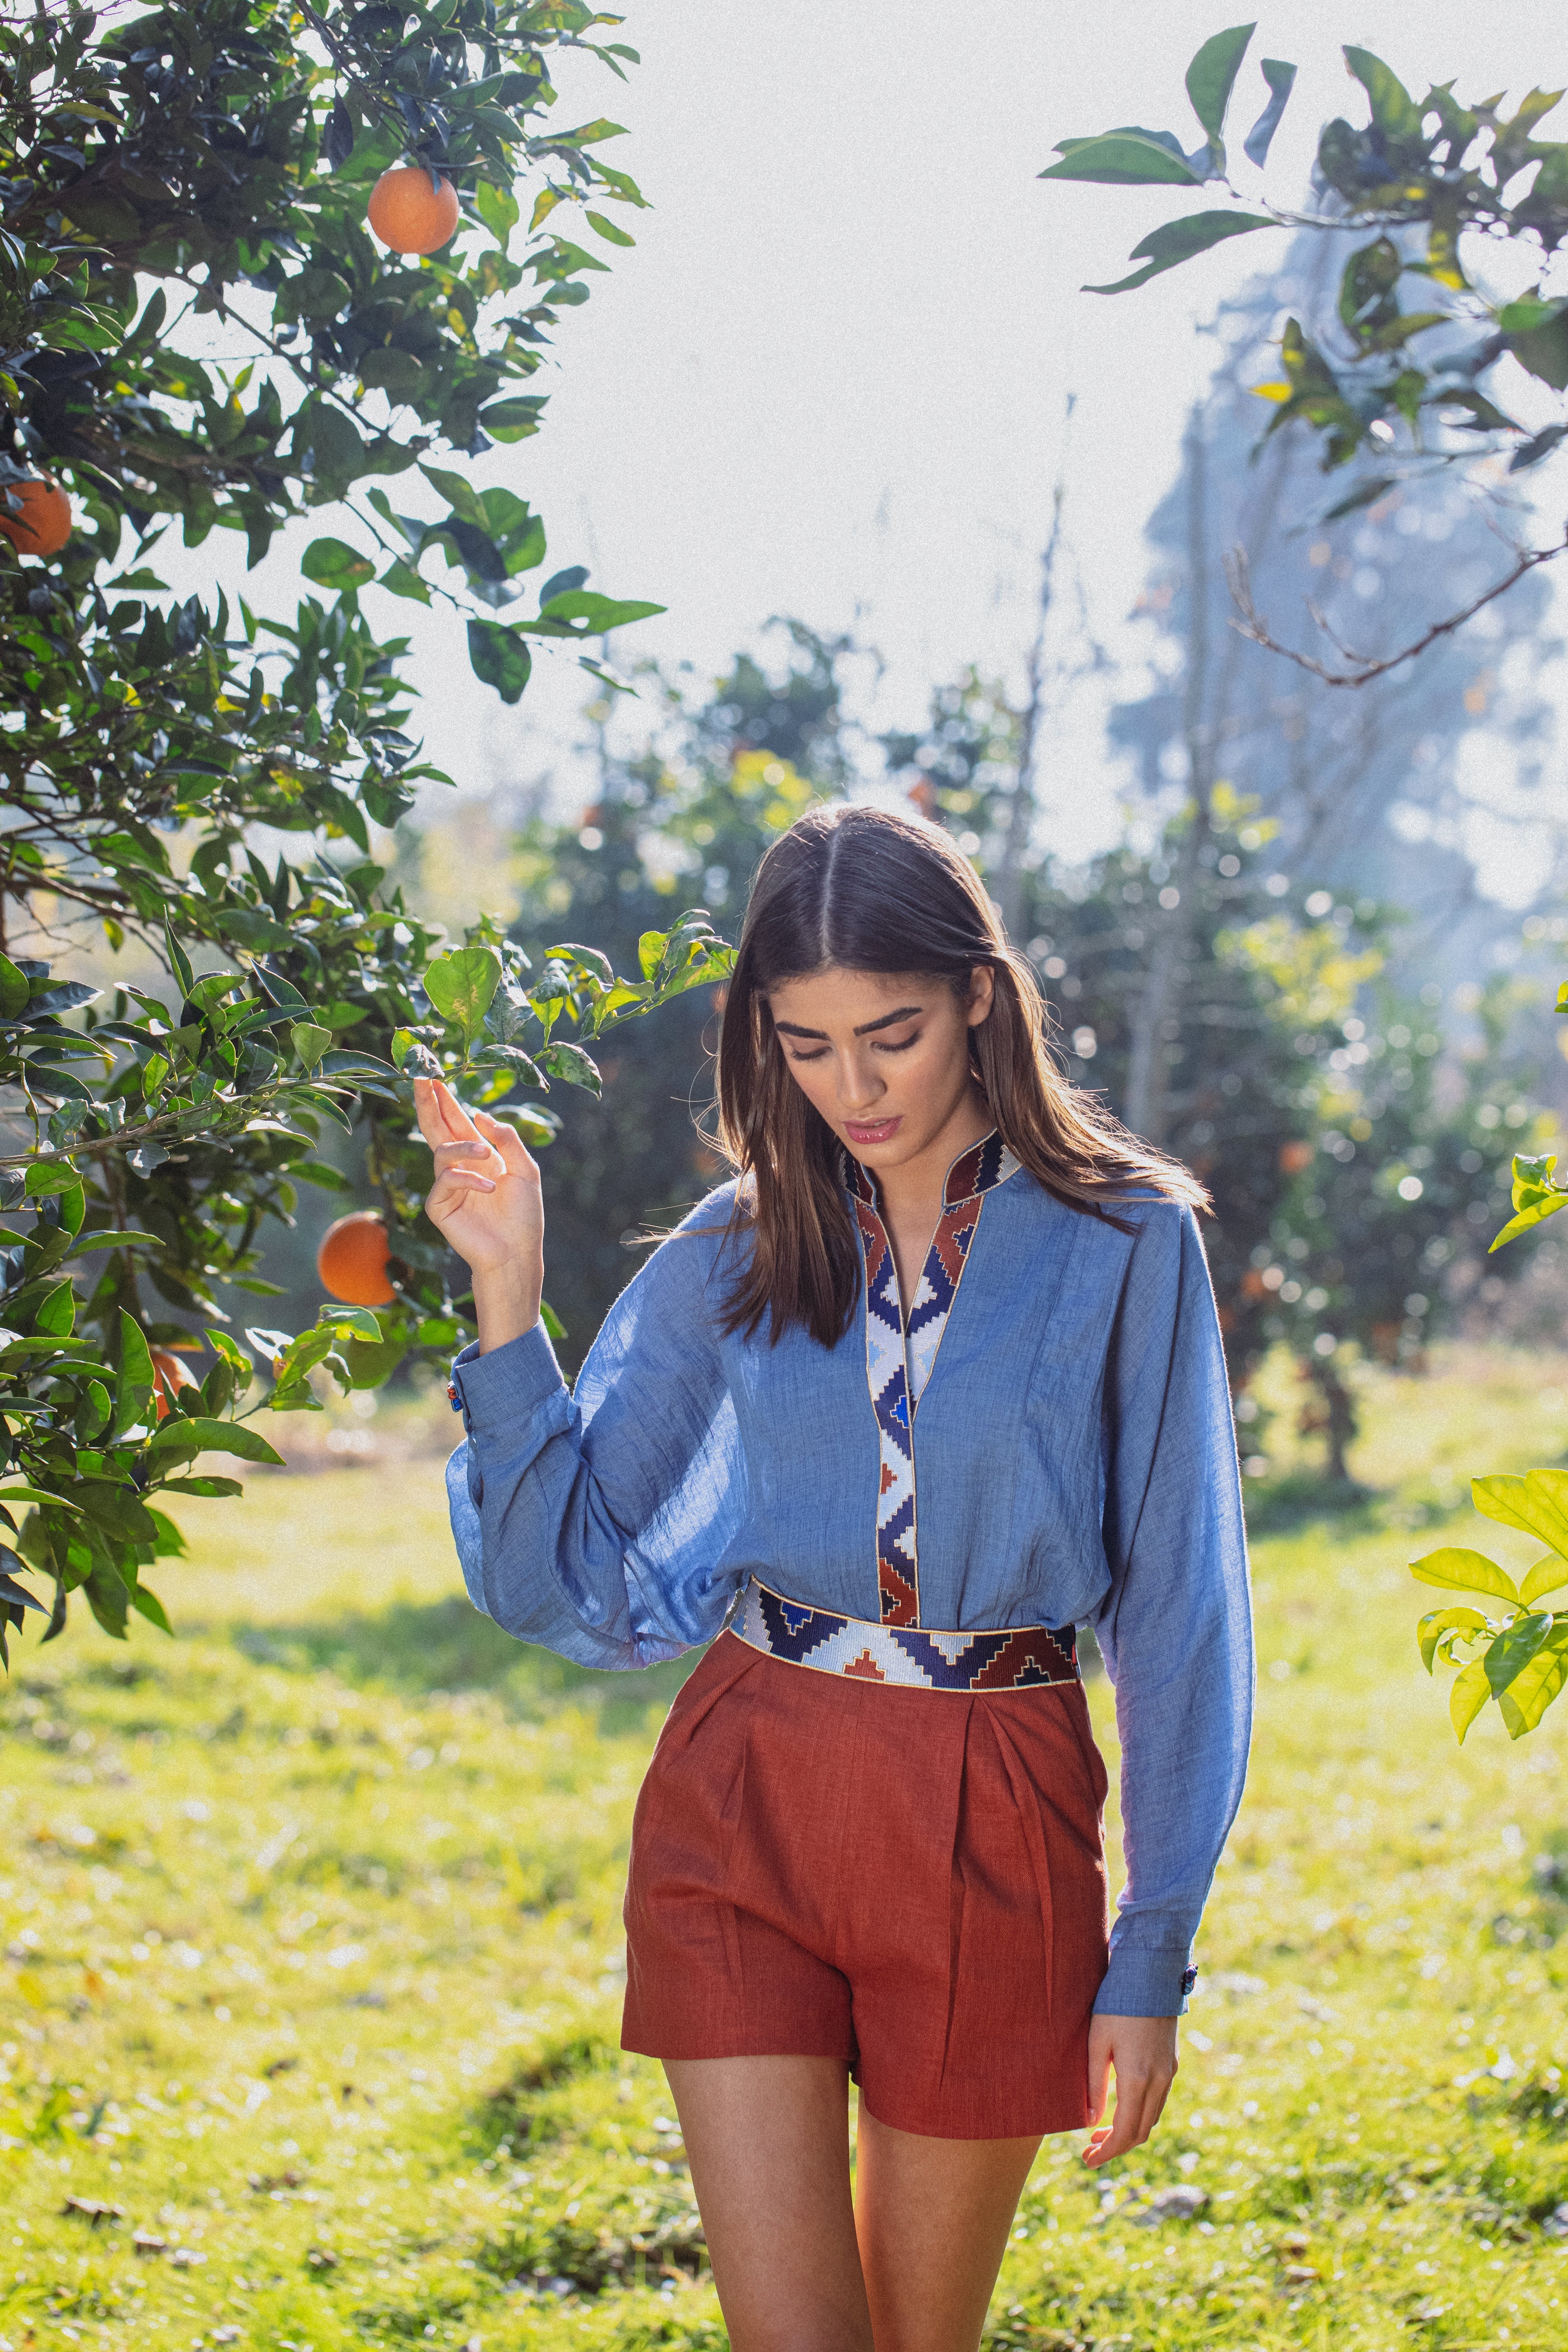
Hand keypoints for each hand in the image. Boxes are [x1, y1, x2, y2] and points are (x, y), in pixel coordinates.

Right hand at [414, 1075, 542, 1352]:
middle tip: (422, 1080)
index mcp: (479, 1156)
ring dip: (465, 1148)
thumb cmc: (524, 1215)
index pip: (457, 1123)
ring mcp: (447, 1186)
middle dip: (430, 1104)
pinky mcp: (440, 1206)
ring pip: (443, 1151)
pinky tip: (489, 1188)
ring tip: (488, 1156)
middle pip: (437, 1129)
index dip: (445, 1101)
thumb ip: (506, 1141)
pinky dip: (469, 1179)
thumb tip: (480, 1114)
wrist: (518, 1252)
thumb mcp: (525, 1170)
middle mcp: (459, 1167)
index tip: (433, 1077)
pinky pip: (446, 1180)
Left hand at [1082, 2014, 1177, 2168]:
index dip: (1106, 2152)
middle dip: (1115, 2147)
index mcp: (1137, 2079)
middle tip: (1089, 2151)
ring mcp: (1168, 2073)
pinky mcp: (1171, 2063)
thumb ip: (1094, 2083)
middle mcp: (1158, 2082)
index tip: (1087, 2160)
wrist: (1150, 1975)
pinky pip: (1157, 2101)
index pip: (1125, 2133)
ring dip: (1128, 2132)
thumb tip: (1090, 2120)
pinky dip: (1140, 2114)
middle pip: (1140, 2132)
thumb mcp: (1097, 2043)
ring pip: (1151, 2118)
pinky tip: (1121, 2108)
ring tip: (1100, 2132)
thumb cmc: (1116, 2005)